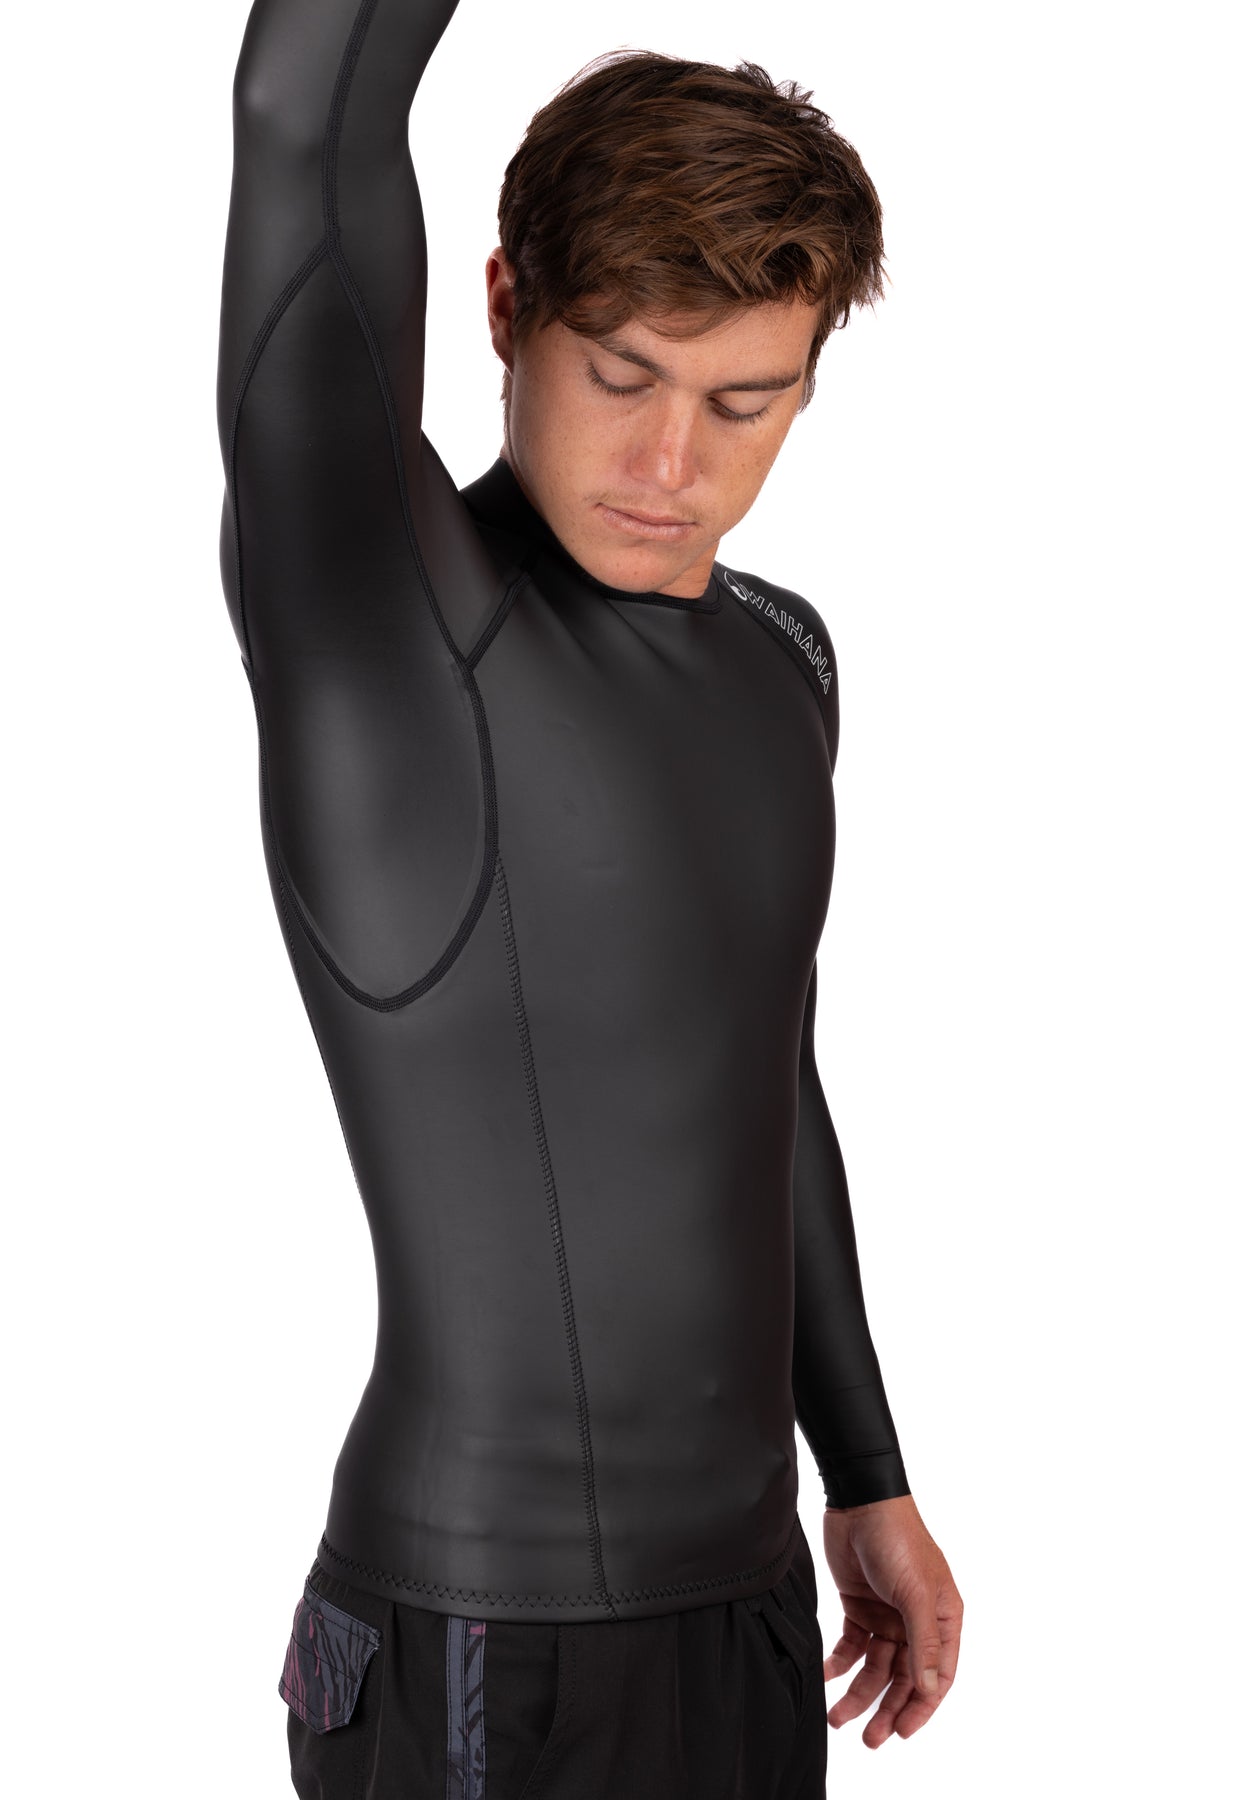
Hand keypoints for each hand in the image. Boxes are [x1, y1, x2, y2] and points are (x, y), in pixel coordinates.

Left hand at [821, 1491, 961, 1747]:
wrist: (859, 1501)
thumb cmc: (899, 1540)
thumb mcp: (916, 1593)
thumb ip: (923, 1644)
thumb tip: (928, 1690)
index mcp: (943, 1619)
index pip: (937, 1677)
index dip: (921, 1708)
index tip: (901, 1733)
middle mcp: (917, 1622)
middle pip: (903, 1678)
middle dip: (886, 1709)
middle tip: (869, 1739)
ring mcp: (887, 1616)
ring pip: (874, 1668)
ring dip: (858, 1693)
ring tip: (838, 1718)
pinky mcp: (859, 1607)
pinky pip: (851, 1646)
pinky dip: (838, 1663)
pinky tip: (826, 1677)